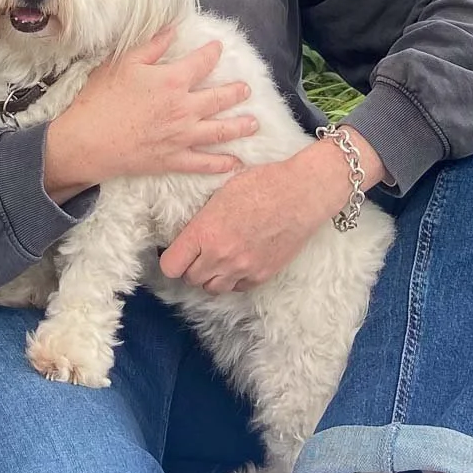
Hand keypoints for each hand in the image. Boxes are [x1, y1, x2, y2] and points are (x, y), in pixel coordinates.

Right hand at [44, 27, 256, 199]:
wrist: (87, 142)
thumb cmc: (101, 99)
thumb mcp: (123, 62)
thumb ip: (151, 44)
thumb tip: (172, 28)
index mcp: (173, 81)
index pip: (203, 62)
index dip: (213, 53)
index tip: (219, 48)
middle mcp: (184, 109)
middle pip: (220, 99)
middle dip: (236, 92)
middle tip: (247, 89)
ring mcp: (182, 137)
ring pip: (220, 131)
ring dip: (240, 127)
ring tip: (254, 123)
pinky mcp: (174, 160)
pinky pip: (205, 163)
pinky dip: (223, 164)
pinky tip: (236, 163)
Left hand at [158, 130, 384, 292]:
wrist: (302, 194)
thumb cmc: (262, 184)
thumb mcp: (222, 193)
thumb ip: (203, 219)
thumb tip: (190, 233)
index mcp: (205, 232)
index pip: (170, 266)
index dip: (170, 259)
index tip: (176, 251)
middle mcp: (221, 255)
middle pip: (190, 279)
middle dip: (191, 267)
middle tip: (198, 253)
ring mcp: (242, 268)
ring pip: (212, 288)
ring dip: (211, 276)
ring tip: (218, 259)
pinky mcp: (262, 275)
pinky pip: (237, 288)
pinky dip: (234, 279)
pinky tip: (239, 261)